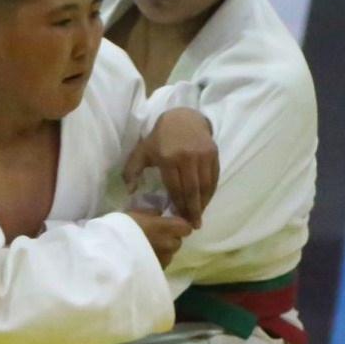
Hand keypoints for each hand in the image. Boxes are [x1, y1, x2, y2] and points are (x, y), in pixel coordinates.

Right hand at [127, 210, 192, 267]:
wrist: (110, 253)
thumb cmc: (121, 229)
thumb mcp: (136, 213)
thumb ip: (152, 214)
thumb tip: (159, 214)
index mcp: (167, 228)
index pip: (186, 227)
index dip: (179, 226)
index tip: (169, 225)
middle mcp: (170, 245)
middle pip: (177, 242)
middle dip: (169, 239)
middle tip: (155, 238)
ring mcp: (164, 260)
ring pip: (169, 254)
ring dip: (162, 252)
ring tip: (146, 250)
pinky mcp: (157, 272)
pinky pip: (161, 265)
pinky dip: (155, 262)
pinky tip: (142, 260)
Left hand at [134, 107, 218, 226]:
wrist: (183, 118)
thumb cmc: (159, 138)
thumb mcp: (142, 152)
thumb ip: (132, 171)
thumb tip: (130, 192)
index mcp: (168, 158)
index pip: (175, 188)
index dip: (178, 205)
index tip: (180, 218)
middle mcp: (187, 157)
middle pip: (192, 190)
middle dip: (193, 210)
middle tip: (194, 225)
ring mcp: (202, 155)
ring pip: (205, 185)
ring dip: (203, 203)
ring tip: (200, 215)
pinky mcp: (213, 153)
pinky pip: (214, 177)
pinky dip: (211, 191)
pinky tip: (206, 200)